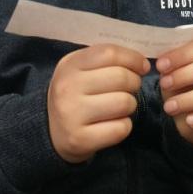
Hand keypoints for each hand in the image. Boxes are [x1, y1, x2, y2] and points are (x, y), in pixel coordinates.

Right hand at [46, 44, 149, 162]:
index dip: (133, 58)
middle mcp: (67, 88)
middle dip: (134, 83)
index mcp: (69, 65)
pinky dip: (124, 126)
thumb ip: (107, 60)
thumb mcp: (81, 69)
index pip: (109, 53)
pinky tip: (112, 124)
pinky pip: (121, 128)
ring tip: (119, 107)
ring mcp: (72, 115)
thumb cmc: (76, 94)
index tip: (142, 67)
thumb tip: (142, 64)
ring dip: (130, 105)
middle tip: (130, 89)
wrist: (50, 131)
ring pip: (124, 103)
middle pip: (121, 77)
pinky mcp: (80, 139)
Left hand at [157, 38, 192, 145]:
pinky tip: (190, 121)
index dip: (182, 54)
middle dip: (186, 75)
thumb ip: (172, 69)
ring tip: (169, 107)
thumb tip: (162, 64)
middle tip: (164, 85)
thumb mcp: (177, 78)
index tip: (160, 66)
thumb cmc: (189, 91)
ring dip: (190, 99)